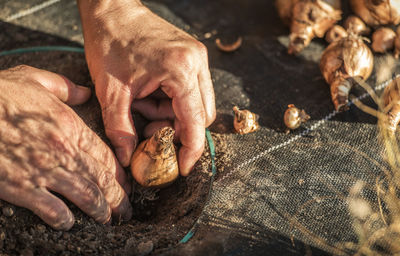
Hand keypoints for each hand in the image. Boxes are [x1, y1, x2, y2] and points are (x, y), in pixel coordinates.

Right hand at [0, 66, 131, 229]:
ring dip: (101, 211)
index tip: (127, 184)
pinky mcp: (21, 186)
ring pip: (85, 196)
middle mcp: (63, 150)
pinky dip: (63, 218)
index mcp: (70, 126)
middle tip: (125, 210)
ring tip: (108, 220)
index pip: (106, 155)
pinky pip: (51, 209)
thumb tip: (86, 92)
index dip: (120, 174)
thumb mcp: (35, 79)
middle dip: (118, 198)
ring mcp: (44, 170)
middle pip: (102, 179)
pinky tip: (69, 222)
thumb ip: (66, 87)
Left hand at [78, 1, 215, 174]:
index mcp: (180, 70)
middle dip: (179, 130)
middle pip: (202, 115)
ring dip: (173, 115)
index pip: (195, 122)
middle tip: (150, 130)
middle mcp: (196, 63)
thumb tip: (127, 159)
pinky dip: (173, 101)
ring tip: (143, 105)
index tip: (183, 168)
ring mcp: (197, 58)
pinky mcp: (192, 56)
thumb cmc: (110, 44)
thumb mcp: (111, 91)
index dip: (191, 150)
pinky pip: (191, 91)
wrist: (113, 10)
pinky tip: (150, 94)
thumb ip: (120, 129)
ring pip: (198, 104)